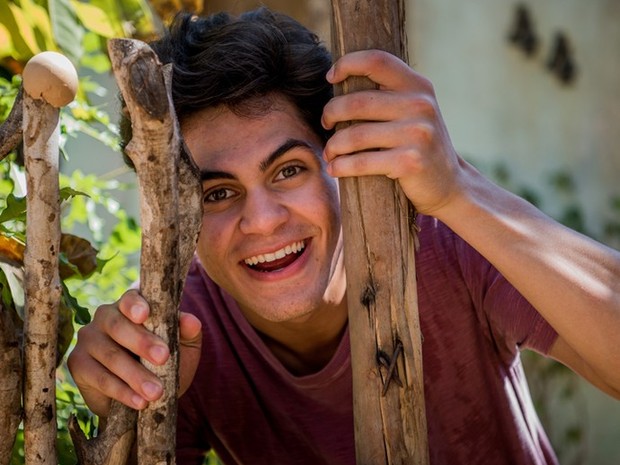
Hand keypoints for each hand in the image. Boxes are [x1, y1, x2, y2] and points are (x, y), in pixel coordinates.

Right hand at [67, 290, 201, 416]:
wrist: (147, 394)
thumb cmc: (166, 361)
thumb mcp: (184, 346)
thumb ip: (188, 332)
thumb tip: (191, 321)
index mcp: (130, 305)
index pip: (130, 298)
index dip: (135, 305)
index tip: (145, 315)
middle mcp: (105, 316)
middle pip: (118, 325)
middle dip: (142, 342)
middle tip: (163, 358)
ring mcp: (89, 339)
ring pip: (111, 355)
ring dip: (135, 375)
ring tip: (156, 392)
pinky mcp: (77, 363)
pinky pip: (100, 377)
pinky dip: (122, 391)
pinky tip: (139, 401)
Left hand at [321, 49, 465, 217]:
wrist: (450, 184)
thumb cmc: (419, 145)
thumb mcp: (414, 111)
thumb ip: (389, 94)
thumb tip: (342, 79)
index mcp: (418, 86)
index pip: (376, 61)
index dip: (348, 63)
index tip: (331, 77)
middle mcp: (420, 105)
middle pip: (357, 102)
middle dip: (331, 113)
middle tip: (325, 123)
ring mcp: (417, 134)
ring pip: (355, 135)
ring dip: (333, 145)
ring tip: (329, 152)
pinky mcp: (409, 162)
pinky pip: (362, 162)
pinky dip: (341, 166)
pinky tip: (334, 168)